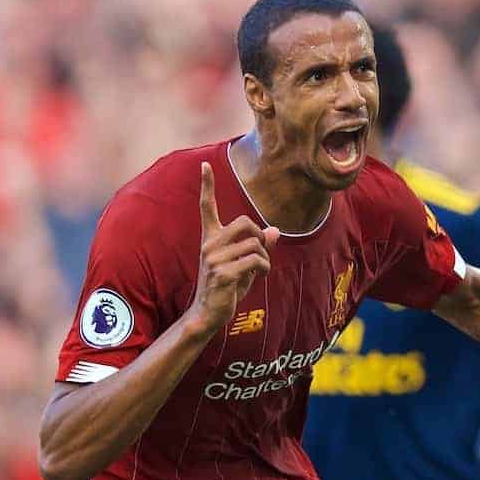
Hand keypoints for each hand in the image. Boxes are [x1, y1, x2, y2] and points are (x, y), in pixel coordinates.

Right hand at [186, 161, 279, 335]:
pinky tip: (258, 276)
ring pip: (254, 243)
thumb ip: (259, 246)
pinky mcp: (223, 273)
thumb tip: (275, 230)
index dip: (207, 186)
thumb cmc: (227, 288)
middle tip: (261, 252)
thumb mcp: (244, 264)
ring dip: (264, 257)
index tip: (205, 165)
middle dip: (260, 236)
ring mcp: (214, 258)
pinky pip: (256, 260)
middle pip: (245, 222)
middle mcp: (209, 244)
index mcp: (211, 238)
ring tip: (259, 269)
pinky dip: (264, 268)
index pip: (207, 207)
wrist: (209, 313)